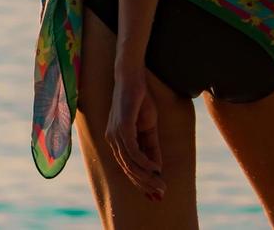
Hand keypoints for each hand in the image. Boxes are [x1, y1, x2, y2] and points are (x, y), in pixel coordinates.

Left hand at [105, 68, 164, 200]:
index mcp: (116, 141)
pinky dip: (144, 162)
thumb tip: (157, 169)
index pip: (127, 168)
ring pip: (130, 163)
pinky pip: (132, 151)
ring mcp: (115, 134)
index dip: (141, 183)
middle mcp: (112, 140)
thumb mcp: (149, 128)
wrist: (133, 77)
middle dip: (145, 184)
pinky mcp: (122, 126)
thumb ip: (151, 148)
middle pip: (128, 170)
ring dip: (146, 177)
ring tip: (161, 185)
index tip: (155, 195)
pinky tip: (155, 169)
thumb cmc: (139, 100)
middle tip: (160, 194)